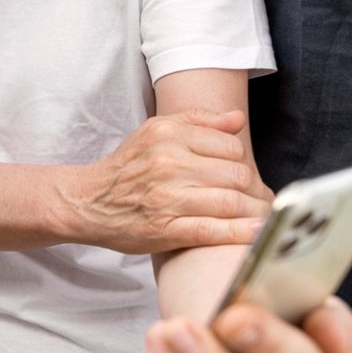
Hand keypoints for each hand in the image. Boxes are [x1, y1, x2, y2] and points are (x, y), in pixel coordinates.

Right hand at [69, 108, 270, 253]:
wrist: (88, 201)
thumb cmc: (127, 167)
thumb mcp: (155, 131)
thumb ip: (198, 121)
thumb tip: (238, 119)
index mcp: (167, 135)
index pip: (230, 146)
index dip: (243, 163)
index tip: (245, 176)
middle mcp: (167, 163)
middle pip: (235, 175)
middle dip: (253, 189)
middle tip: (261, 199)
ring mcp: (166, 197)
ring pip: (229, 202)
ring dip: (254, 212)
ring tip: (263, 217)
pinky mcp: (164, 229)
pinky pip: (212, 230)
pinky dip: (238, 233)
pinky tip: (254, 233)